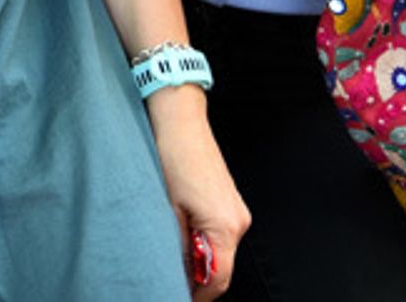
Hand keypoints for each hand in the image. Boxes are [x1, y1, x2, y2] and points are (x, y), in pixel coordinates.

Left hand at [150, 92, 248, 299]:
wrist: (180, 121)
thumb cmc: (172, 157)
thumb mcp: (167, 207)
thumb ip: (176, 244)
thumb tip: (176, 271)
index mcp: (224, 226)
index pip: (219, 279)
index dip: (199, 295)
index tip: (180, 297)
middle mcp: (238, 222)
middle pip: (222, 267)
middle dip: (197, 278)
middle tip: (169, 279)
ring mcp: (237, 211)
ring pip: (220, 250)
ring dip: (199, 258)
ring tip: (172, 255)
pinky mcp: (230, 202)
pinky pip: (220, 233)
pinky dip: (204, 241)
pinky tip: (181, 234)